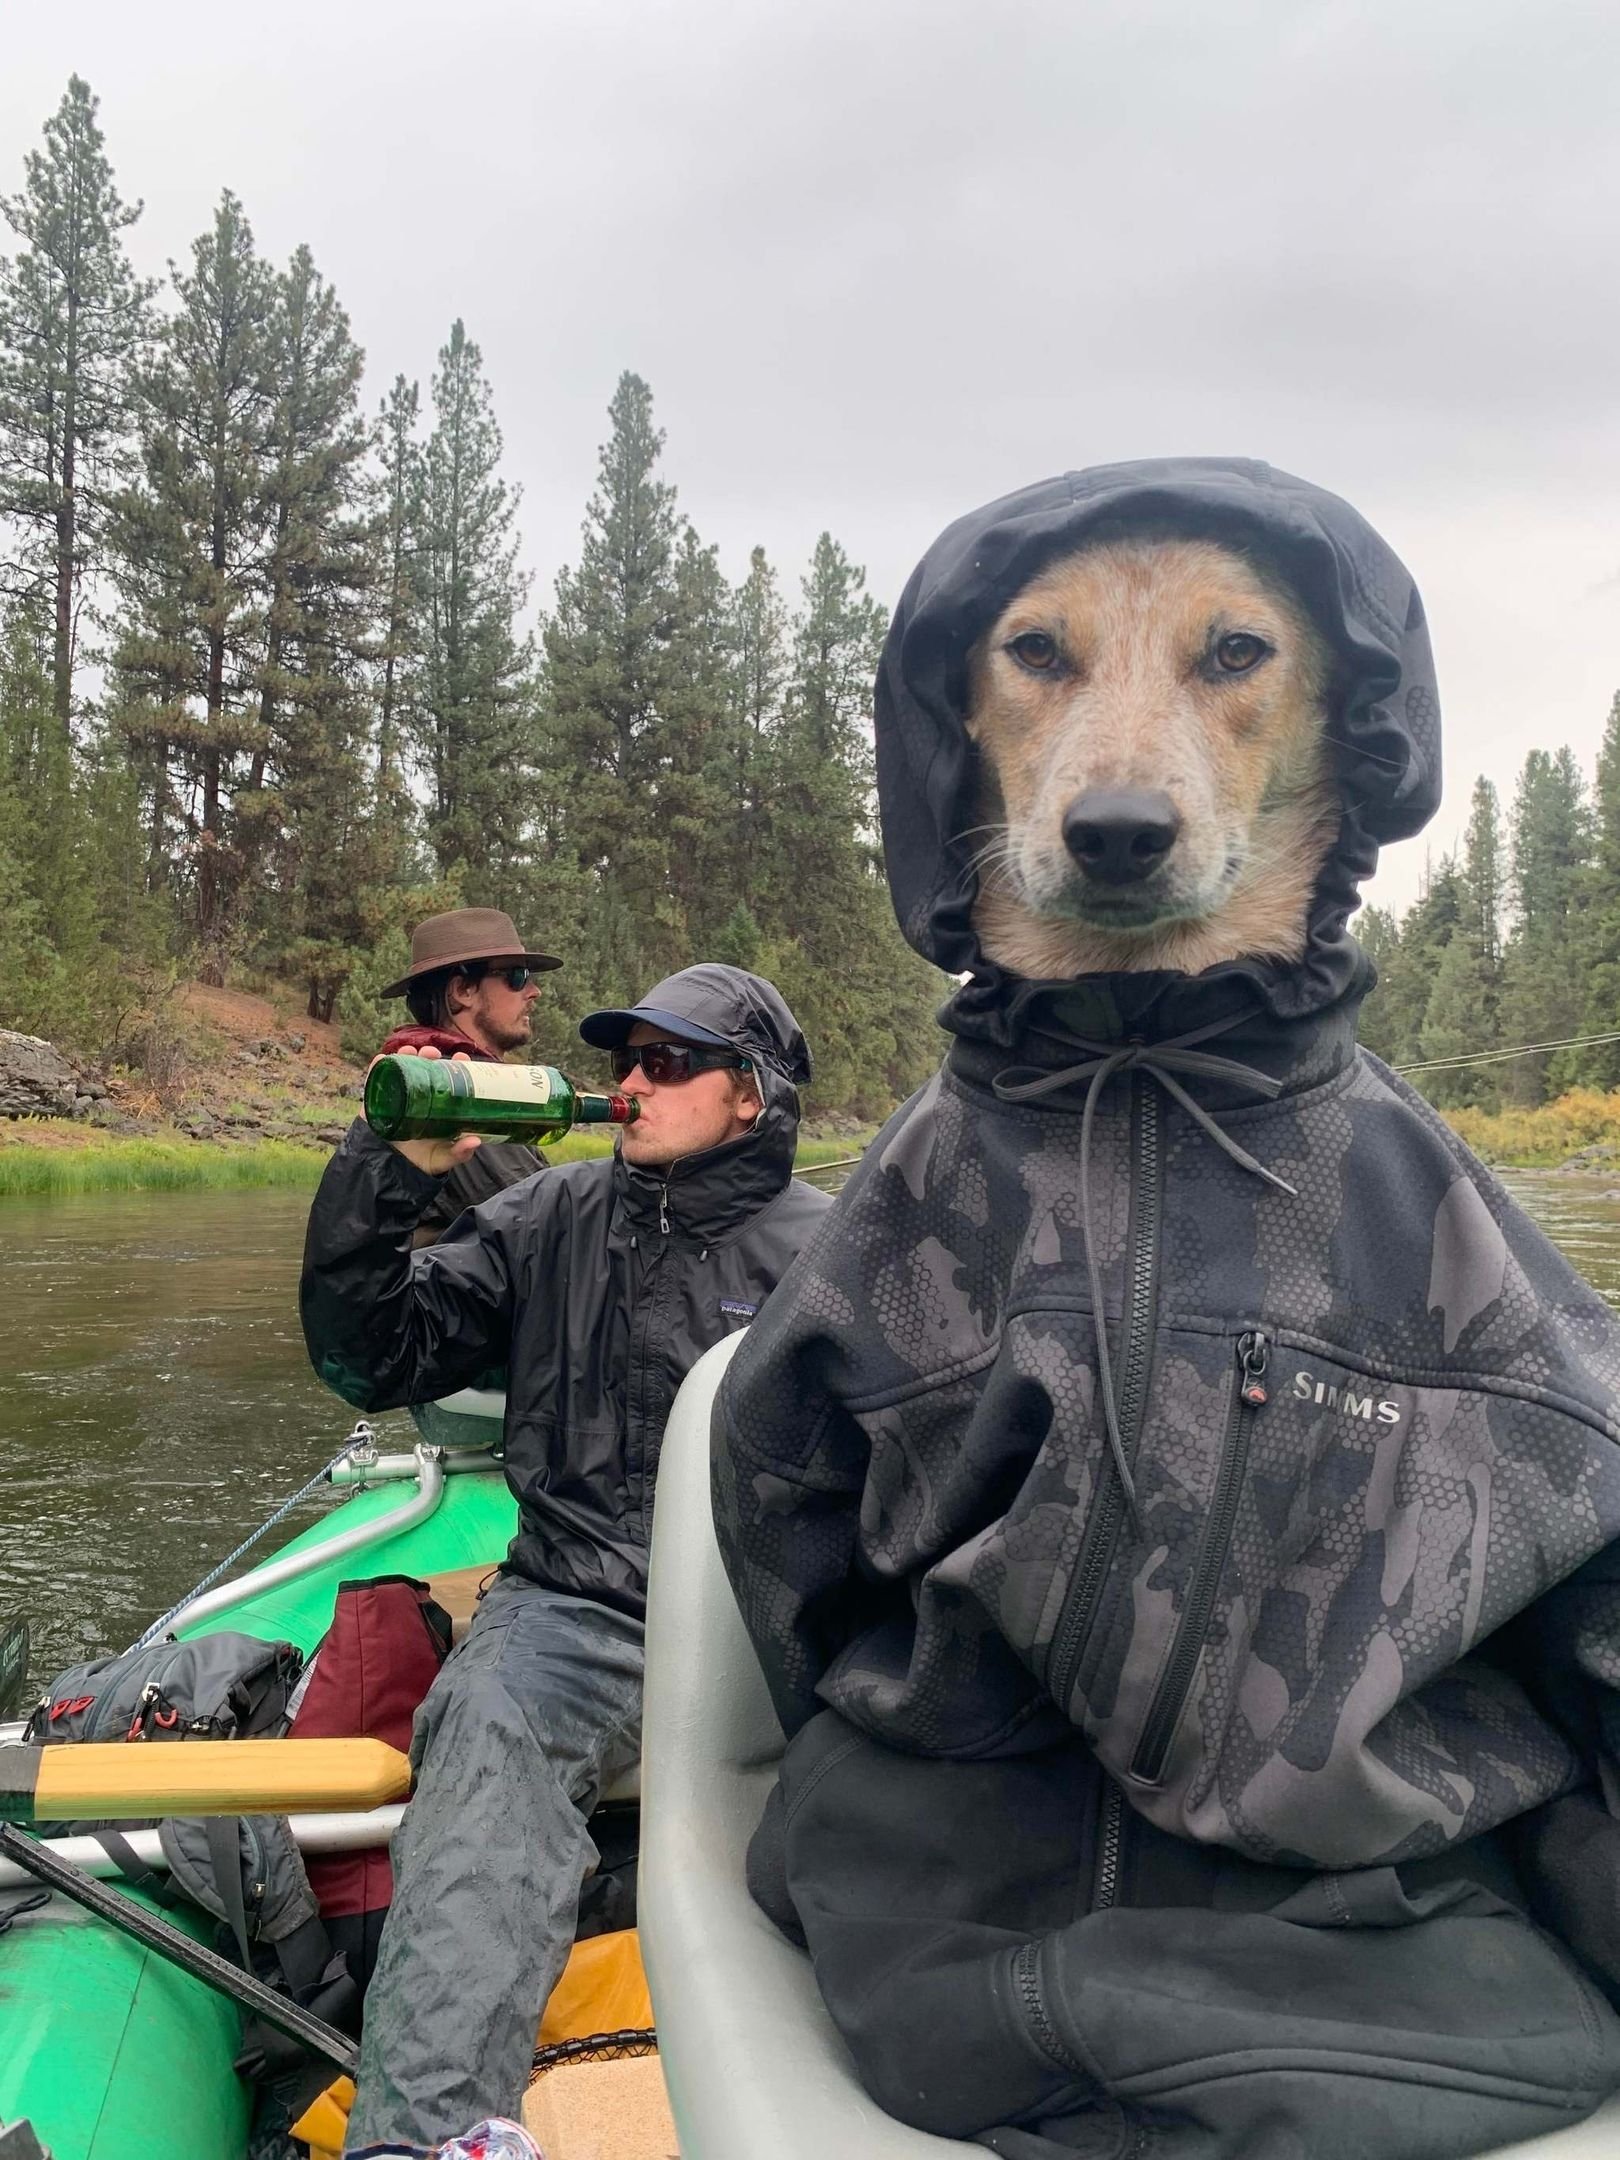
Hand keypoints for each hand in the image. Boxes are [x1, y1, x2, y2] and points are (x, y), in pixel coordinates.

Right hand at [367, 1044, 482, 1173]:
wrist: (391, 1172)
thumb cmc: (421, 1161)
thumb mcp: (442, 1158)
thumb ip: (459, 1153)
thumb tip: (475, 1141)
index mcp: (438, 1104)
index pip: (449, 1078)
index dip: (456, 1064)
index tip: (462, 1057)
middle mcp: (419, 1096)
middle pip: (424, 1068)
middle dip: (429, 1054)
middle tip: (432, 1054)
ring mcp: (398, 1097)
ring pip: (401, 1069)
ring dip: (405, 1055)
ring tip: (410, 1052)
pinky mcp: (377, 1103)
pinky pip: (375, 1081)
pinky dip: (377, 1067)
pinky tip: (381, 1060)